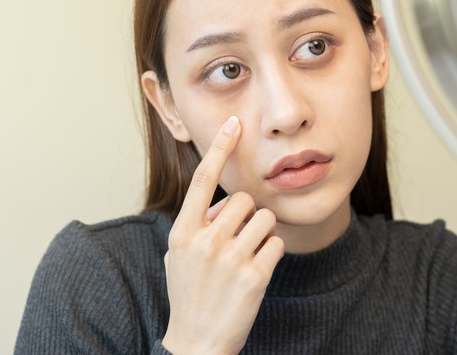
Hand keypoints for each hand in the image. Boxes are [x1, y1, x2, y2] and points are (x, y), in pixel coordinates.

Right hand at [162, 116, 284, 354]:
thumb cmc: (190, 294)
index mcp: (182, 232)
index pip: (202, 180)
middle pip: (243, 199)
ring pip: (264, 218)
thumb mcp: (179, 257)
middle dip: (246, 216)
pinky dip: (271, 253)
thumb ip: (198, 224)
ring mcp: (230, 258)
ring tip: (246, 258)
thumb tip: (226, 203)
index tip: (234, 124)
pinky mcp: (255, 275)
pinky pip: (276, 243)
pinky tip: (256, 272)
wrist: (198, 342)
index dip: (220, 149)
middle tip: (237, 242)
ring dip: (261, 234)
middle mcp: (204, 241)